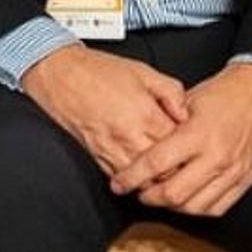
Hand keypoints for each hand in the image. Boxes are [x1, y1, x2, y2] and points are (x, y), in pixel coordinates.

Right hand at [18, 44, 189, 175]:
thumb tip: (186, 113)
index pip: (178, 145)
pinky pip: (119, 177)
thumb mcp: (143, 70)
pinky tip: (140, 175)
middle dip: (176, 171)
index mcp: (144, 113)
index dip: (190, 149)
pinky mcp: (95, 155)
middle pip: (164, 169)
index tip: (194, 149)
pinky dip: (132, 181)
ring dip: (155, 181)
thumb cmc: (96, 70)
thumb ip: (171, 91)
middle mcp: (128, 135)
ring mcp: (110, 148)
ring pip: (142, 180)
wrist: (57, 73)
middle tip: (185, 168)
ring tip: (165, 176)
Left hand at [109, 63, 251, 216]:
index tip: (119, 183)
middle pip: (173, 193)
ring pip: (194, 206)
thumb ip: (164, 124)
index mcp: (198, 134)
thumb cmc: (223, 93)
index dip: (132, 177)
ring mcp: (233, 172)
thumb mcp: (186, 100)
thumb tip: (139, 142)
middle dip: (148, 197)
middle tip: (136, 191)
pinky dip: (197, 209)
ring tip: (158, 196)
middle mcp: (217, 157)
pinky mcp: (245, 180)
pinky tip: (185, 201)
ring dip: (171, 206)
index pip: (156, 164)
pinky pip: (217, 208)